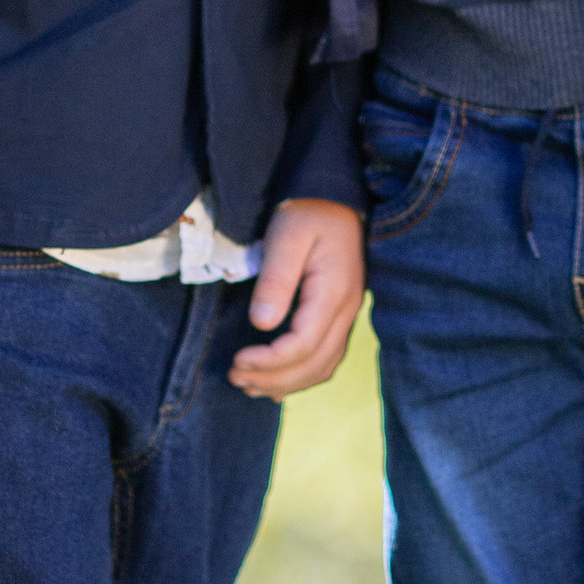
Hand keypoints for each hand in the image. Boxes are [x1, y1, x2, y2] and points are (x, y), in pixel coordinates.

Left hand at [229, 198, 365, 398]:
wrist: (335, 198)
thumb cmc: (307, 212)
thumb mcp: (286, 238)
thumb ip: (275, 281)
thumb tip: (262, 325)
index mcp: (333, 293)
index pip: (303, 344)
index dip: (270, 361)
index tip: (238, 359)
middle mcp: (347, 311)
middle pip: (314, 364)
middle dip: (273, 378)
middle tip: (235, 377)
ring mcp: (347, 315)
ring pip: (323, 367)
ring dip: (287, 383)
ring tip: (249, 384)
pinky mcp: (340, 315)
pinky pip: (326, 358)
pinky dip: (302, 376)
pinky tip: (277, 380)